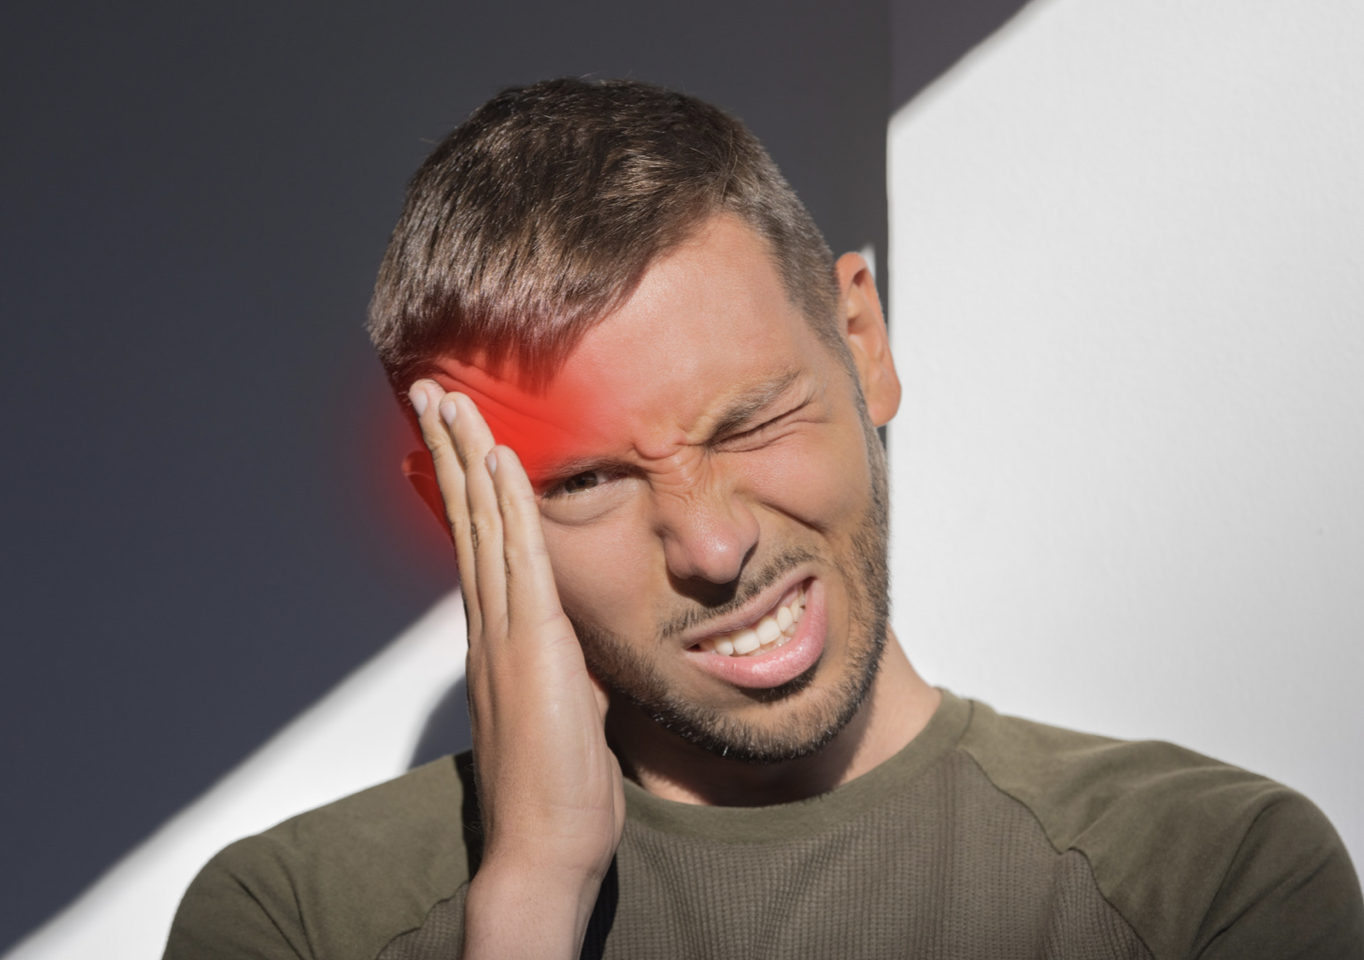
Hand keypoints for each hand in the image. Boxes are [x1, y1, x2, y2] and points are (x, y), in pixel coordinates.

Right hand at [408, 381, 625, 957]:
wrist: (545, 847)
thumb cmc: (557, 792)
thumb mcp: (568, 715)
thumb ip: (566, 674)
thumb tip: (578, 657)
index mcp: (496, 640)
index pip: (475, 545)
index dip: (461, 489)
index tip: (454, 440)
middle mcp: (489, 626)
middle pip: (464, 520)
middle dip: (447, 453)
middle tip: (429, 395)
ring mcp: (505, 632)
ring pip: (481, 525)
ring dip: (465, 457)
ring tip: (448, 400)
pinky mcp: (533, 643)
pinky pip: (520, 556)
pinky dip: (509, 503)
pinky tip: (500, 458)